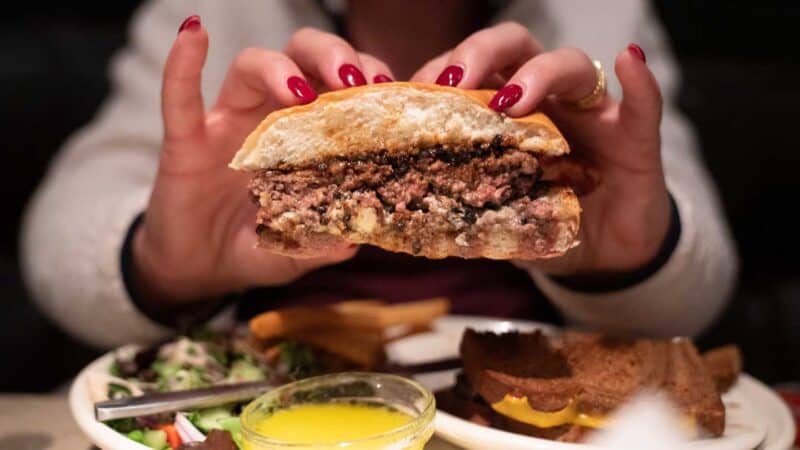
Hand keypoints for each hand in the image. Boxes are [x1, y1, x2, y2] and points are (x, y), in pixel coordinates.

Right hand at [133, 20, 394, 304]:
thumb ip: (323, 243)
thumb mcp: (299, 247)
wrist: (200, 268)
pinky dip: (182, 66)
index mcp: (311, 136)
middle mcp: (274, 117)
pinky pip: (180, 97)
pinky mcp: (186, 140)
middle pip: (304, 57)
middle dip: (332, 57)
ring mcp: (229, 123)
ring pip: (251, 66)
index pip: (345, 87)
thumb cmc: (259, 246)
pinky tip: (194, 36)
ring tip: (298, 90)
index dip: (369, 77)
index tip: (390, 87)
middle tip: (352, 80)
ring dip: (278, 67)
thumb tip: (352, 241)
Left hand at [412, 22, 670, 275]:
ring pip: (571, 66)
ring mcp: (593, 114)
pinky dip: (640, 84)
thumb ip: (466, 202)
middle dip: (481, 54)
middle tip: (456, 83)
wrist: (605, 254)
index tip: (418, 90)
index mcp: (507, 112)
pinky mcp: (635, 138)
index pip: (473, 72)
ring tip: (514, 100)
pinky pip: (643, 105)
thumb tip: (417, 210)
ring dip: (540, 73)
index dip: (444, 72)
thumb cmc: (545, 221)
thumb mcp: (498, 213)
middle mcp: (548, 101)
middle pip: (516, 49)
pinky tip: (629, 61)